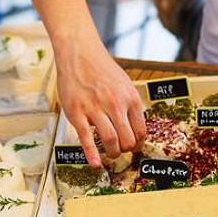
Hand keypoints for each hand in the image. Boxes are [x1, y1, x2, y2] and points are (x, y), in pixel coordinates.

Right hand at [56, 36, 145, 167]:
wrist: (79, 53)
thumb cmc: (102, 68)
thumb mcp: (125, 83)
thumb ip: (131, 103)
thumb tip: (137, 124)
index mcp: (130, 98)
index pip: (140, 130)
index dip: (138, 143)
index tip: (134, 148)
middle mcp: (115, 104)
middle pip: (127, 139)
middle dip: (126, 150)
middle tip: (122, 151)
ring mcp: (95, 108)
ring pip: (110, 140)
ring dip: (113, 153)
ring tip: (111, 154)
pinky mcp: (77, 112)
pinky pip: (86, 137)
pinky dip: (92, 154)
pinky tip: (95, 163)